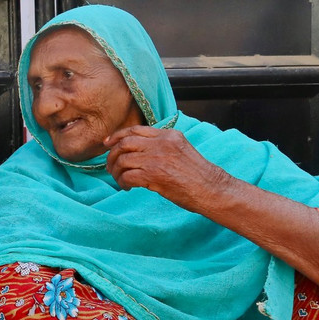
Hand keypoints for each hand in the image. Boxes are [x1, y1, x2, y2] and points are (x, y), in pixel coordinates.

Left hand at [103, 125, 228, 211]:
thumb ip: (161, 146)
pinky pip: (127, 176)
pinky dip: (122, 182)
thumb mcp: (181, 150)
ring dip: (116, 171)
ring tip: (119, 179)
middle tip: (110, 166)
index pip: (135, 130)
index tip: (107, 143)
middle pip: (125, 143)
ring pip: (123, 160)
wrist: (211, 189)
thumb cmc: (197, 175)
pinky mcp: (153, 175)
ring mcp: (157, 158)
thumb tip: (138, 151)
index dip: (117, 136)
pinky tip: (127, 187)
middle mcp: (161, 143)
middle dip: (112, 155)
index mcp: (168, 135)